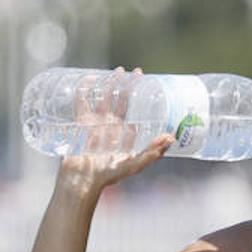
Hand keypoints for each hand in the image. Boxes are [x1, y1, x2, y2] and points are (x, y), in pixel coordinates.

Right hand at [56, 67, 171, 192]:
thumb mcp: (134, 165)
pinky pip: (82, 103)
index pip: (135, 110)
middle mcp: (111, 126)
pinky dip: (84, 90)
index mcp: (124, 133)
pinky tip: (89, 79)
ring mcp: (95, 123)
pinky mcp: (80, 124)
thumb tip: (171, 137)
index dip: (141, 96)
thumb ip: (152, 153)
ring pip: (104, 98)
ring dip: (110, 84)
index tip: (147, 82)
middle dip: (128, 85)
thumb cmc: (109, 176)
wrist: (83, 181)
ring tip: (117, 71)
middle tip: (135, 71)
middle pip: (120, 100)